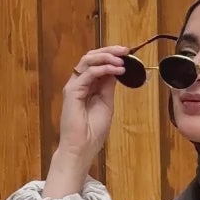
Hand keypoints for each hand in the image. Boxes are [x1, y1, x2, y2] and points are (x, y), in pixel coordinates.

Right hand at [57, 47, 130, 164]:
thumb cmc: (92, 132)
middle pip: (91, 57)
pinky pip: (88, 73)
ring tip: (121, 59)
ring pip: (87, 60)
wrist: (81, 148)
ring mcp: (74, 86)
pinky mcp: (72, 91)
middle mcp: (79, 83)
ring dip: (106, 56)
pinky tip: (117, 70)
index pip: (98, 63)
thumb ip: (108, 86)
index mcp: (87, 86)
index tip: (127, 53)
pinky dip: (103, 68)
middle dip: (109, 51)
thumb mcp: (106, 103)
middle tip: (125, 50)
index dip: (111, 55)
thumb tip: (116, 70)